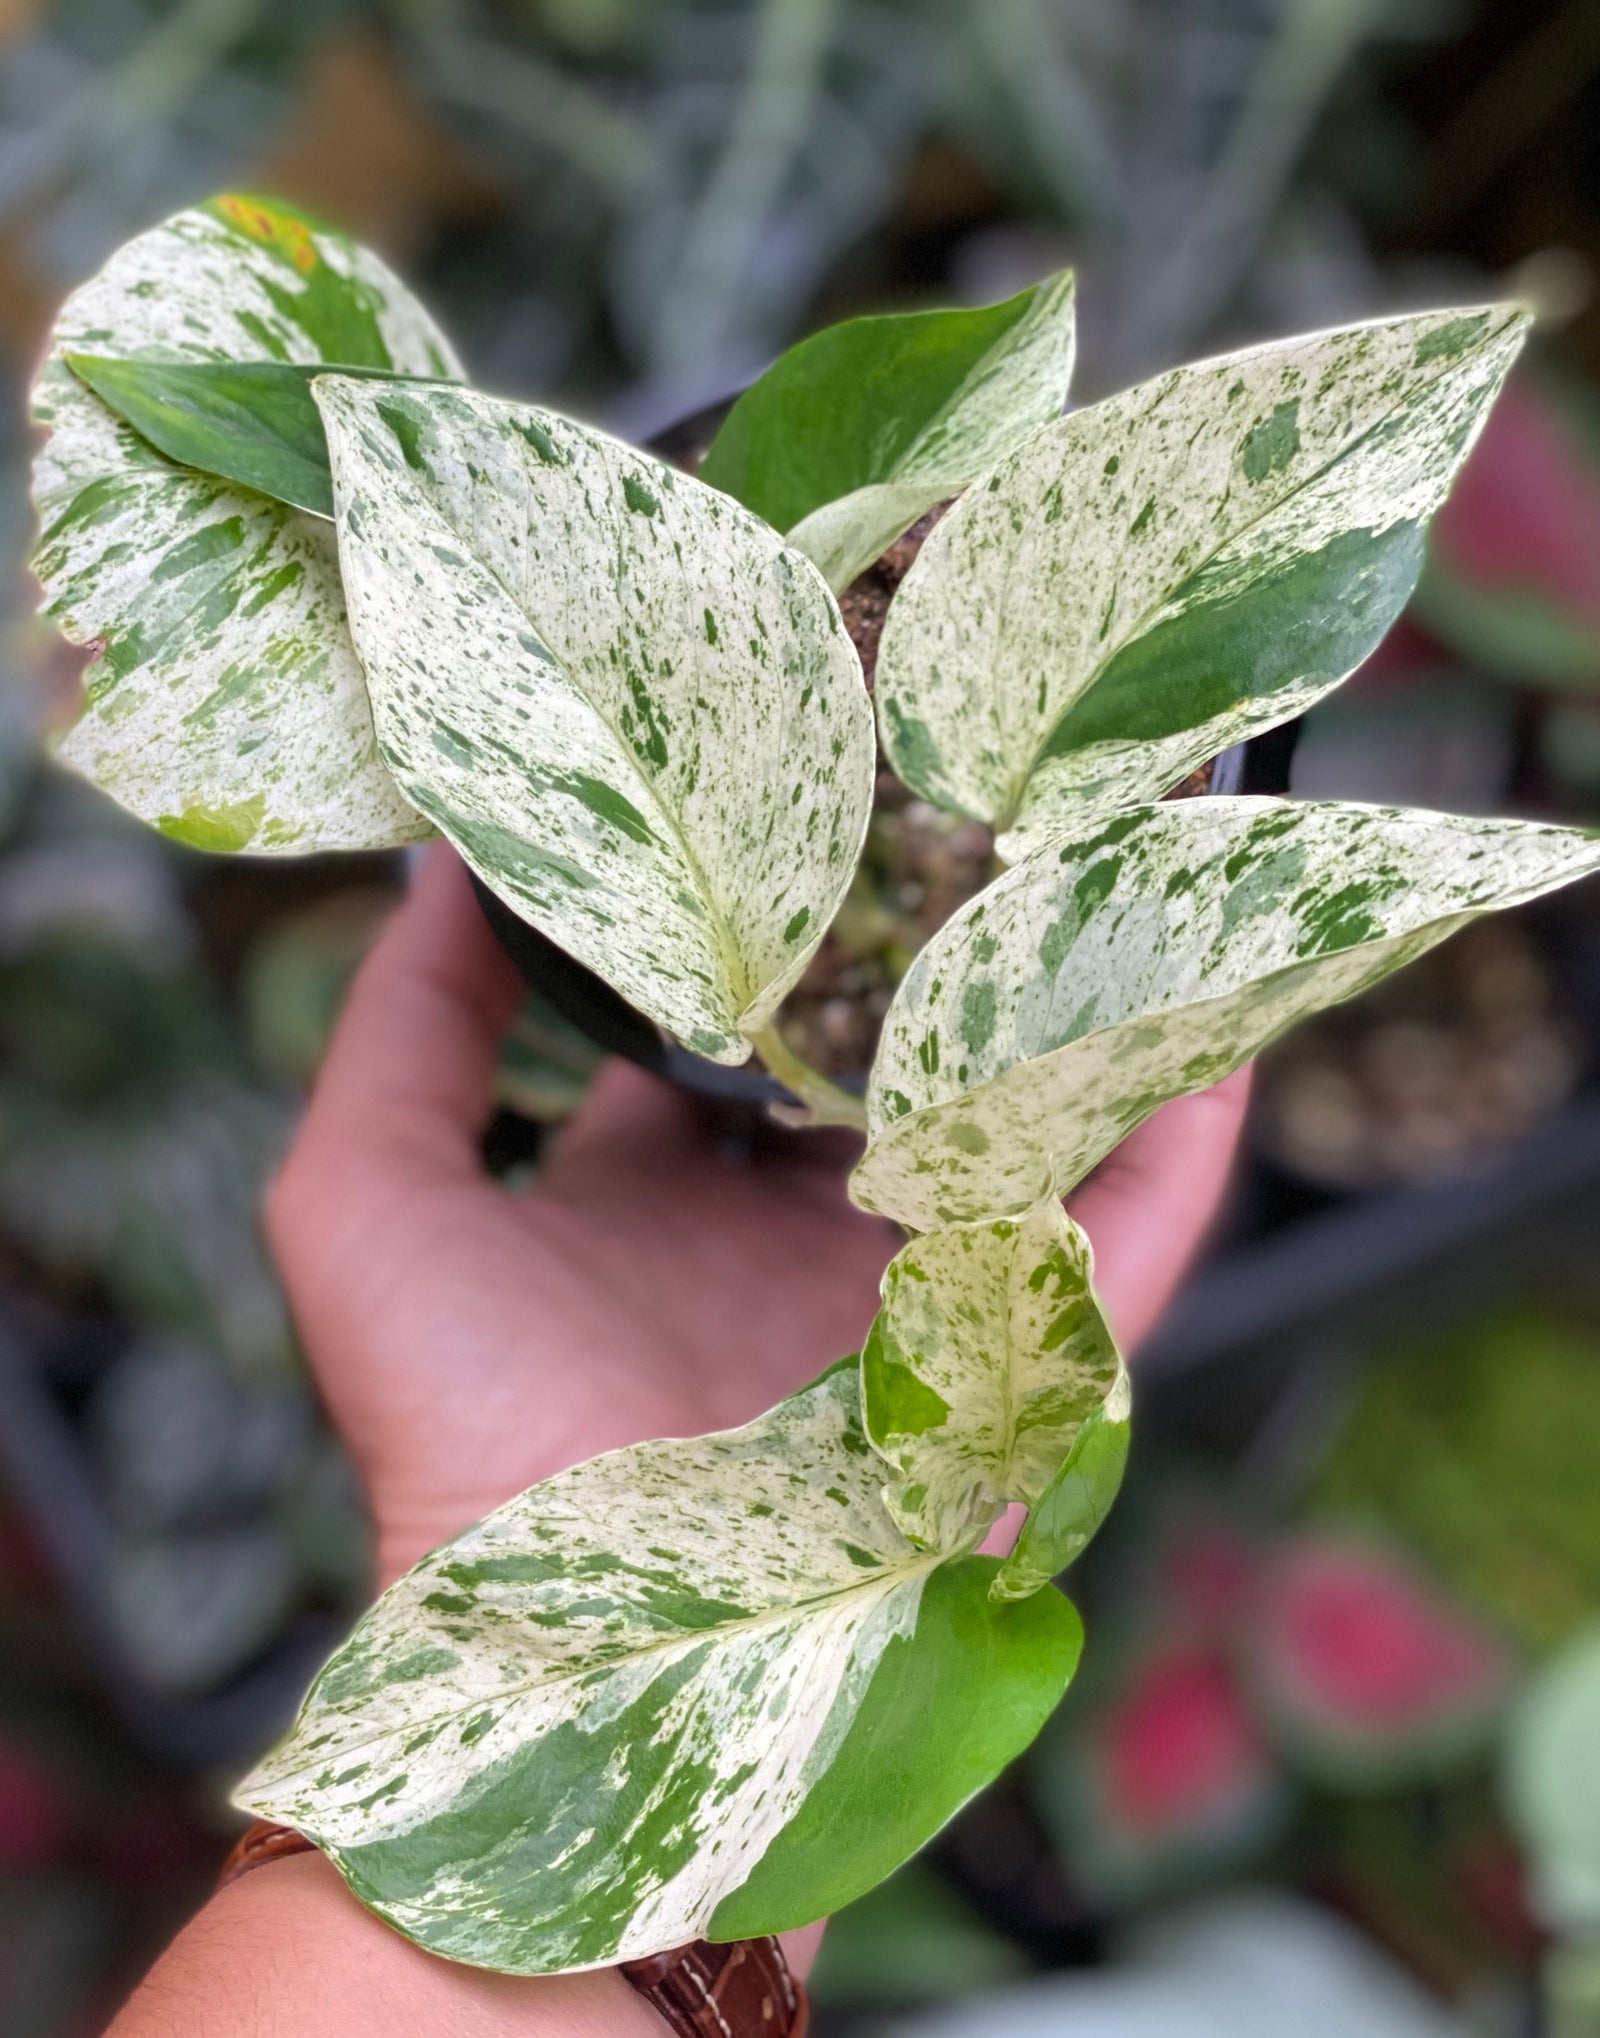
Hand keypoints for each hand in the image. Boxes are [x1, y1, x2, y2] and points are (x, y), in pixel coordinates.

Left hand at [267, 845, 1250, 1590]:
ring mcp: (913, 1311)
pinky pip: (1123, 1254)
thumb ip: (407, 1024)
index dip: (778, 937)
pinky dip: (1179, 1156)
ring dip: (1092, 1033)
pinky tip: (1220, 1039)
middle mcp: (798, 1251)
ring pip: (1035, 1145)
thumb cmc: (453, 1420)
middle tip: (1005, 819)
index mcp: (673, 1206)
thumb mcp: (378, 1194)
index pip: (741, 1044)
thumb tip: (443, 858)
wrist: (569, 1632)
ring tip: (1146, 892)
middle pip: (903, 1076)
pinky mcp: (1009, 1380)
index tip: (814, 817)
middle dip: (950, 962)